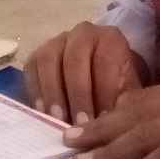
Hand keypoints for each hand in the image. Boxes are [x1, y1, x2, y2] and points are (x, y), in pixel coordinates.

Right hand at [24, 22, 147, 124]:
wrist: (100, 81)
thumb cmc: (118, 88)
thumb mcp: (127, 93)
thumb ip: (122, 105)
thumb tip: (112, 125)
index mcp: (110, 38)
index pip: (105, 61)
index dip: (104, 91)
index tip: (103, 119)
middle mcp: (82, 34)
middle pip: (75, 60)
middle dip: (78, 94)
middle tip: (81, 124)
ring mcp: (57, 42)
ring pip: (49, 61)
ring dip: (53, 93)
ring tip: (59, 120)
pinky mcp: (38, 55)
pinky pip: (32, 69)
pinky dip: (36, 92)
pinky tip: (43, 114)